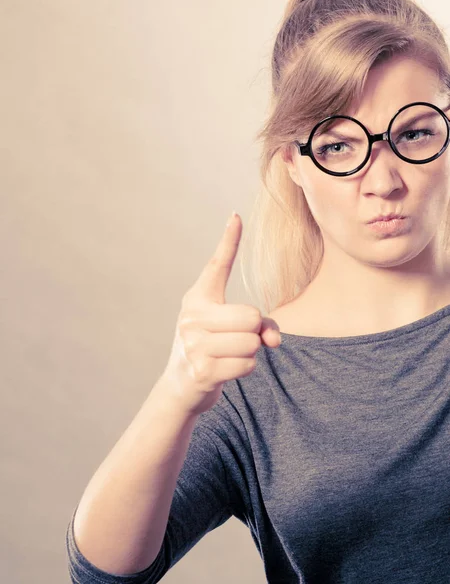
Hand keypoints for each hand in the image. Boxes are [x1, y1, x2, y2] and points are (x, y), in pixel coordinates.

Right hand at [159, 212, 280, 416]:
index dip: (229, 241)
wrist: (181, 386)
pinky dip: (245, 368)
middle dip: (254, 331)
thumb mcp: (227, 329)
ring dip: (249, 352)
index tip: (236, 216)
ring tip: (227, 355)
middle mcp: (191, 316)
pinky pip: (248, 364)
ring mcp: (193, 344)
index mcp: (197, 298)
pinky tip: (226, 369)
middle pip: (251, 316)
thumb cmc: (211, 348)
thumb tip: (275, 340)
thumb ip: (257, 325)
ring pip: (251, 342)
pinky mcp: (202, 370)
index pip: (217, 265)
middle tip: (236, 339)